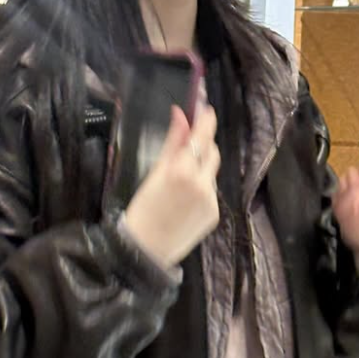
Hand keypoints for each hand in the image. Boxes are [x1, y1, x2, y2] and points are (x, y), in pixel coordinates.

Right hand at [124, 105, 219, 267]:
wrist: (146, 249)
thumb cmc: (144, 207)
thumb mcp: (155, 171)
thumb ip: (173, 141)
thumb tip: (180, 113)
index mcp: (182, 170)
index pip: (202, 136)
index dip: (207, 120)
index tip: (206, 108)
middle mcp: (201, 183)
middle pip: (211, 151)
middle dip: (203, 144)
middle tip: (188, 142)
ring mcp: (211, 199)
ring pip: (211, 172)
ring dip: (200, 167)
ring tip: (179, 180)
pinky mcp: (214, 213)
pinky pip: (211, 191)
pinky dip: (201, 187)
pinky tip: (184, 198)